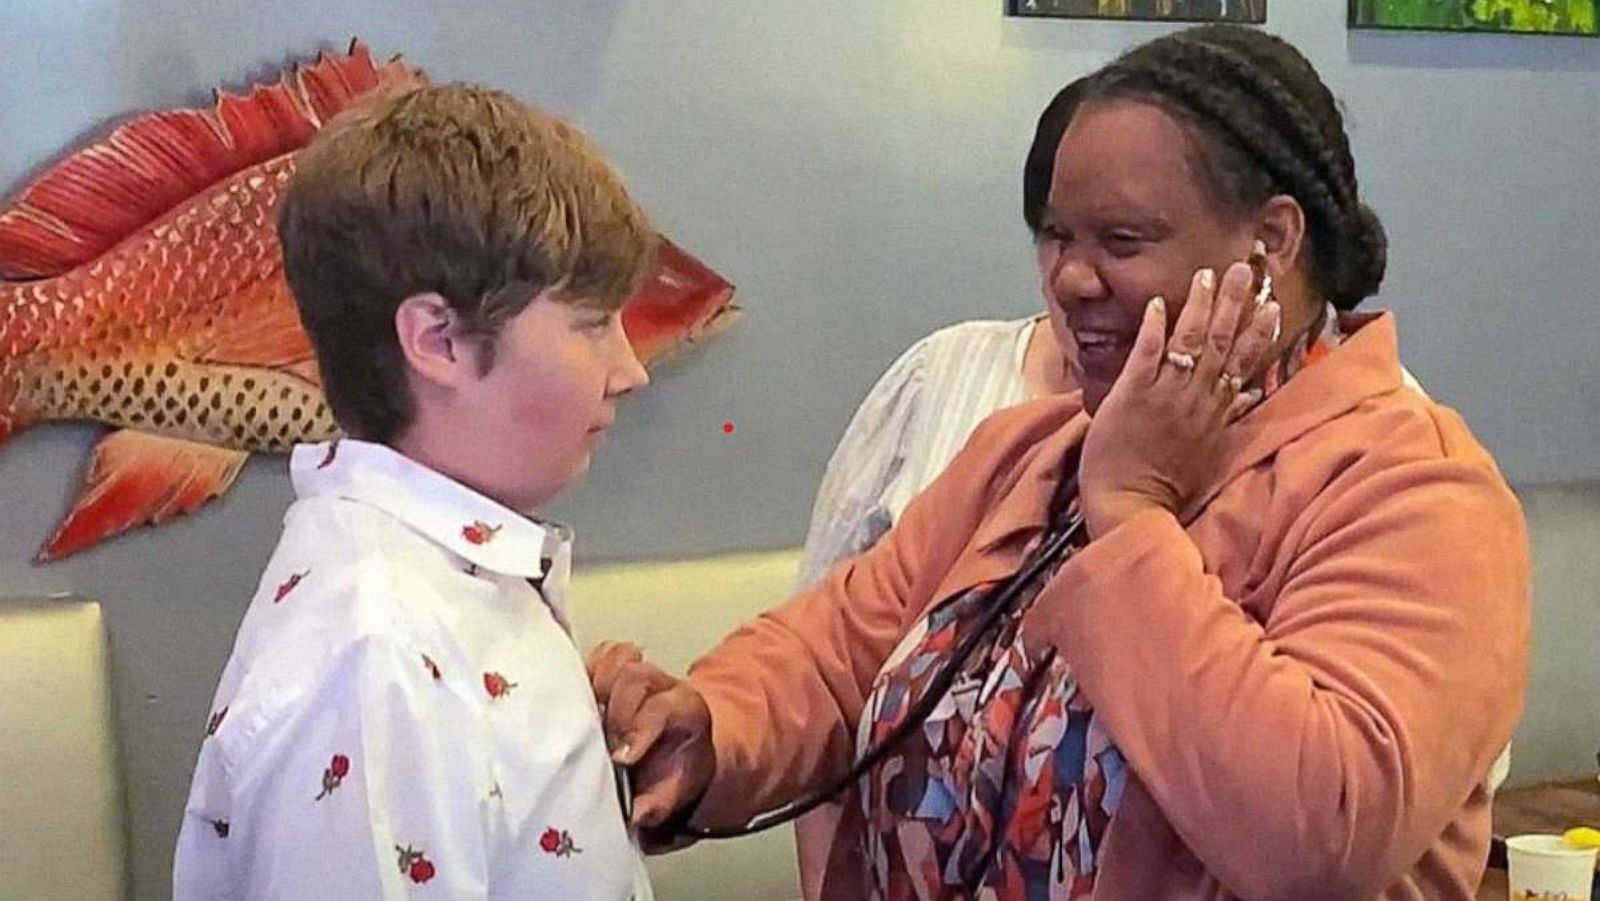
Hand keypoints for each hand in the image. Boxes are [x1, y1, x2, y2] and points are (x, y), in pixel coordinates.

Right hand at [586, 641, 715, 846]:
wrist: (674, 754)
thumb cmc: (671, 772)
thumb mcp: (673, 794)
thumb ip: (656, 805)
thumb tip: (634, 815)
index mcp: (685, 710)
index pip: (663, 707)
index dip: (640, 729)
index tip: (622, 758)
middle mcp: (662, 684)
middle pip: (636, 677)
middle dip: (615, 711)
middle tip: (602, 744)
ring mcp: (635, 672)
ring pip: (615, 659)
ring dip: (595, 687)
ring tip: (582, 721)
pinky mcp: (611, 669)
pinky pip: (596, 656)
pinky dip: (583, 673)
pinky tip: (572, 702)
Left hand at [1079, 261, 1279, 537]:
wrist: (1131, 505)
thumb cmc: (1164, 484)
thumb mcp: (1208, 451)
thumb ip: (1229, 418)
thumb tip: (1251, 396)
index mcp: (1216, 412)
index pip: (1243, 362)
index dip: (1258, 330)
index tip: (1271, 302)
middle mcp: (1197, 399)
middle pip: (1221, 343)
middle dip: (1234, 303)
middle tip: (1243, 269)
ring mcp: (1166, 395)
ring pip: (1190, 343)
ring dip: (1199, 306)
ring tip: (1207, 274)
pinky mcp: (1133, 396)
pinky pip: (1147, 355)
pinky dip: (1154, 328)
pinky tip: (1159, 303)